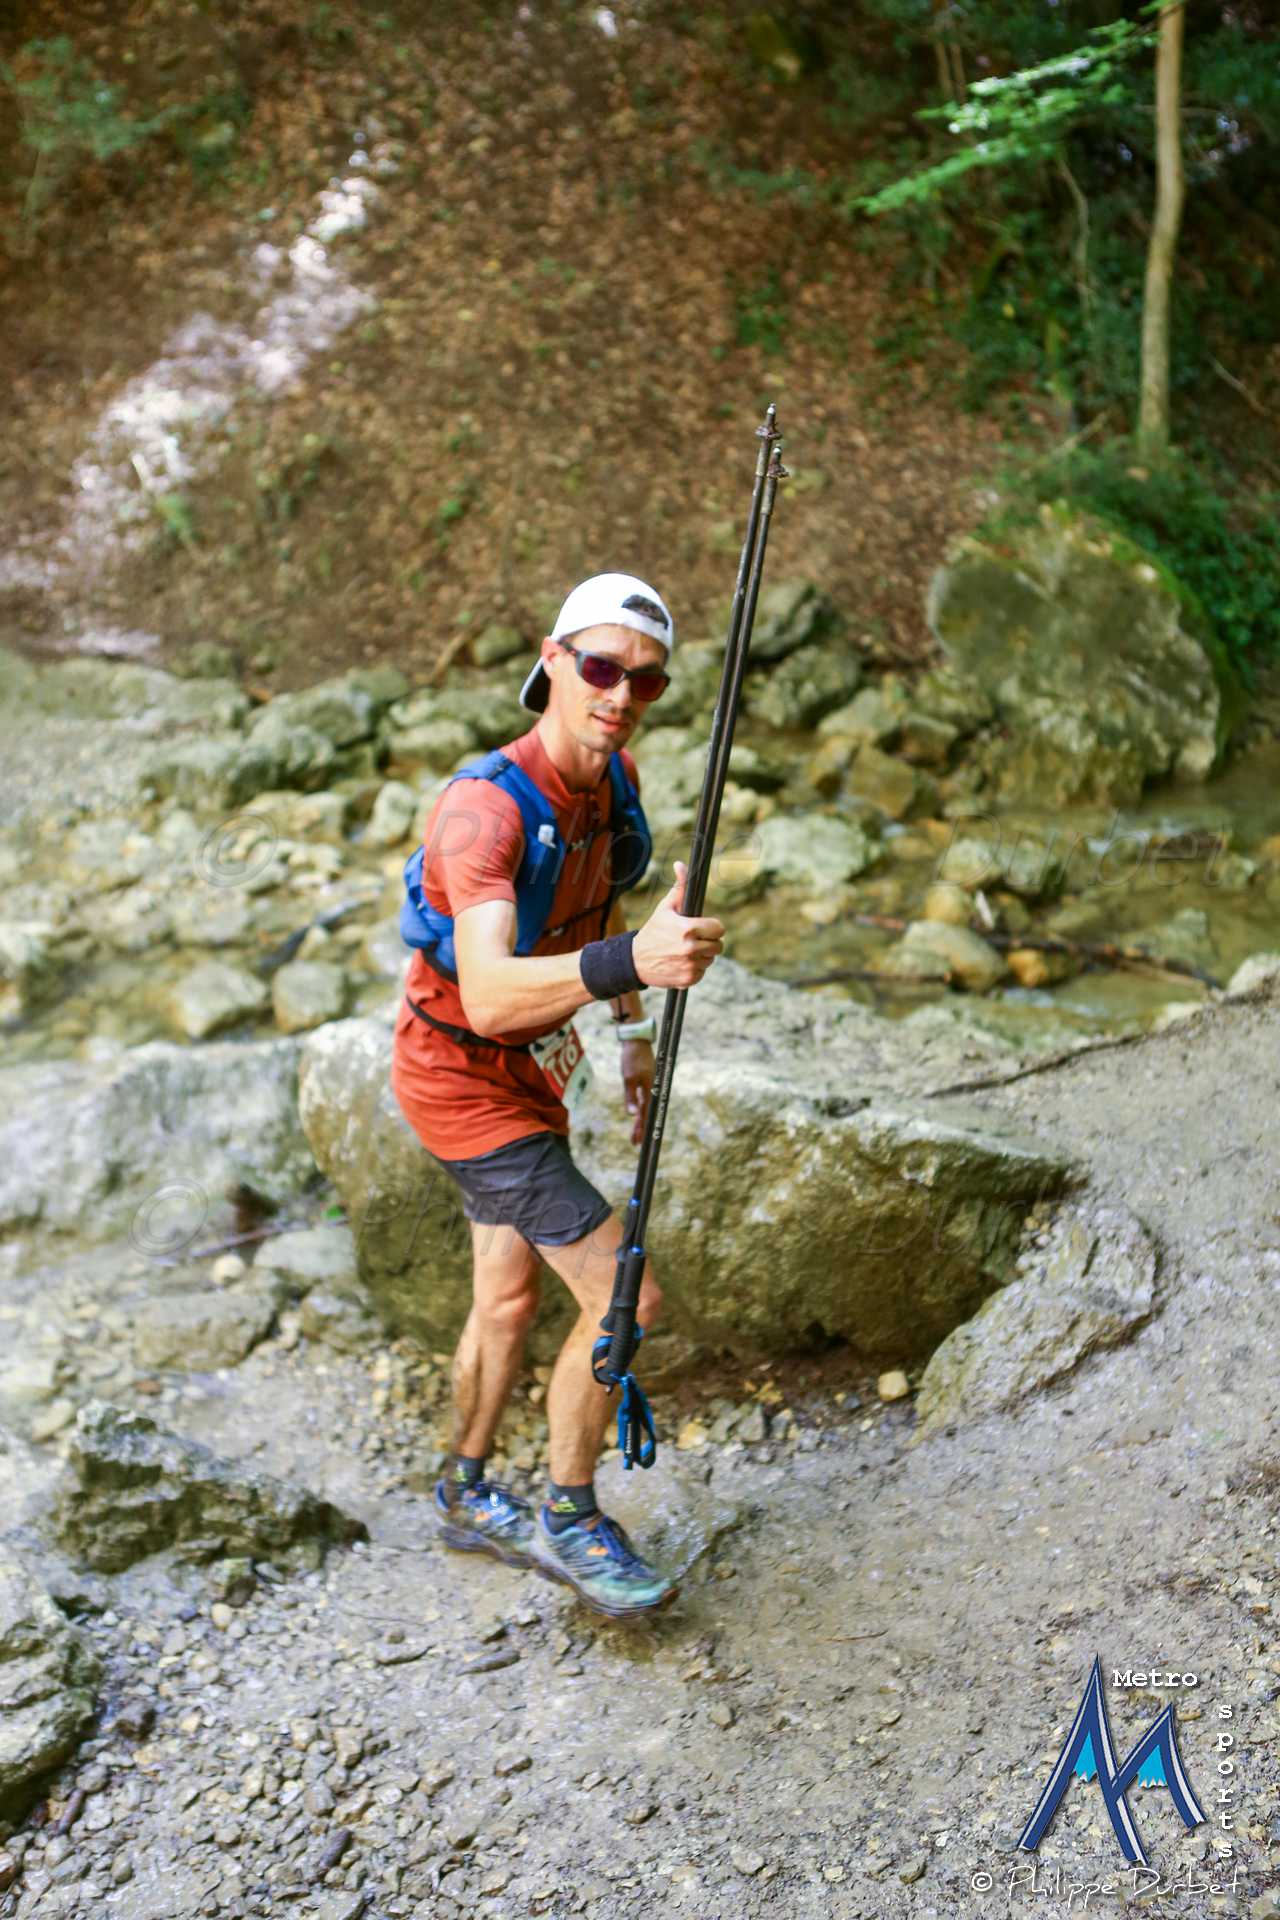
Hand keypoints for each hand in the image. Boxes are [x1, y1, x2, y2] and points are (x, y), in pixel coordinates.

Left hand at [621, 1037, 653, 1144]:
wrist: (636, 1040)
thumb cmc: (632, 1059)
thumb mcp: (628, 1078)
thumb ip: (630, 1097)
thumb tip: (631, 1114)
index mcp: (650, 1090)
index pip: (646, 1115)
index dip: (643, 1129)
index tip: (640, 1142)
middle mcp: (652, 1090)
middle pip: (647, 1114)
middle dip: (641, 1129)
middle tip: (635, 1144)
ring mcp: (650, 1086)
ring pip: (645, 1109)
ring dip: (640, 1122)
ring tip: (634, 1136)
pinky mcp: (646, 1083)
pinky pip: (643, 1101)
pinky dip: (639, 1110)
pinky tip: (636, 1116)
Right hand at [631, 860, 723, 989]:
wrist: (635, 961)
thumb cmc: (653, 931)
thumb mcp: (665, 908)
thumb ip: (679, 887)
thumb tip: (681, 865)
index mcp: (687, 929)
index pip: (719, 928)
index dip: (712, 927)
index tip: (704, 927)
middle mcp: (690, 949)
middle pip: (718, 945)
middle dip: (708, 941)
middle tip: (694, 939)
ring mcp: (690, 966)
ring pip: (711, 959)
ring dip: (702, 955)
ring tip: (685, 951)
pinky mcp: (688, 979)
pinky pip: (702, 972)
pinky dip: (695, 969)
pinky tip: (682, 962)